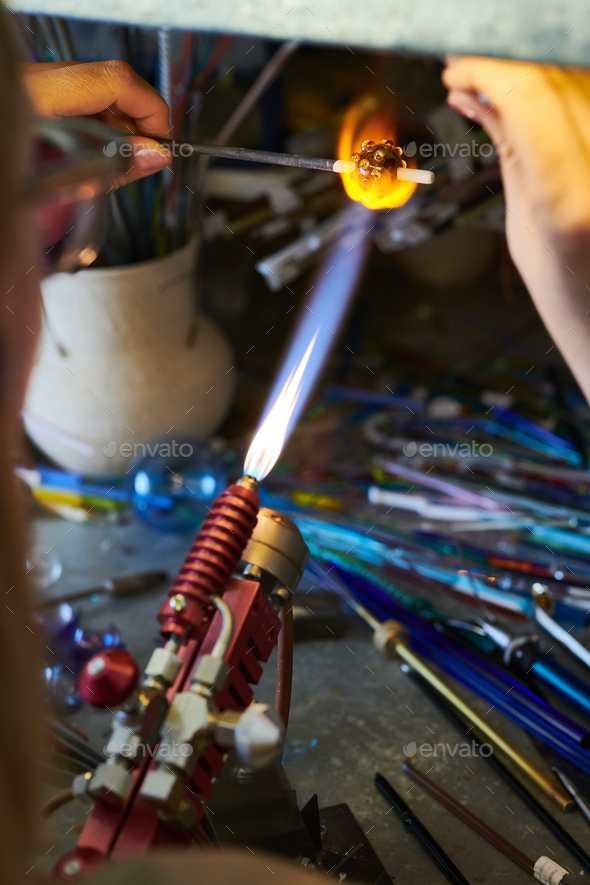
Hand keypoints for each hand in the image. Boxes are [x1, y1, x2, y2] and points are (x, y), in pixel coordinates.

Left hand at [22, 60, 170, 183]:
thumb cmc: (10, 184)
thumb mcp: (65, 180)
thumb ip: (114, 165)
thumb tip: (155, 156)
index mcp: (41, 94)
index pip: (116, 80)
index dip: (150, 109)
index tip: (161, 143)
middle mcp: (39, 83)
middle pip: (110, 85)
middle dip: (136, 123)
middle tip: (141, 160)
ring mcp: (37, 91)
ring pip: (97, 98)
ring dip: (118, 131)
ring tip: (117, 166)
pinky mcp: (37, 104)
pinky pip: (79, 109)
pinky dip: (98, 134)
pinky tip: (97, 160)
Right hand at [443, 58, 589, 400]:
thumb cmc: (573, 292)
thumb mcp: (524, 226)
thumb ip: (510, 151)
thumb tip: (474, 98)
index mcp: (568, 199)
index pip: (530, 93)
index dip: (489, 68)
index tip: (455, 69)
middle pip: (556, 75)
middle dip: (507, 62)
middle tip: (464, 68)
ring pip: (577, 78)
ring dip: (531, 70)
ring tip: (487, 82)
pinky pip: (588, 99)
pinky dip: (556, 89)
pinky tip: (525, 95)